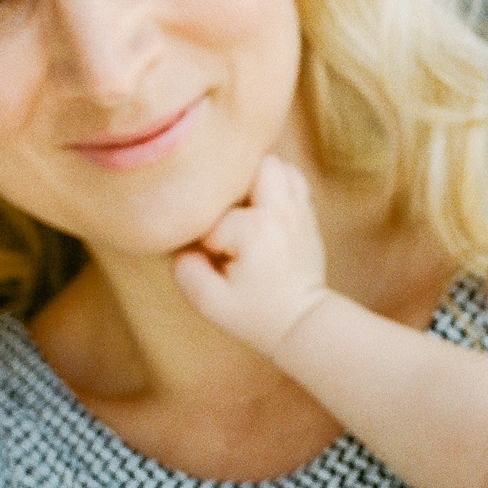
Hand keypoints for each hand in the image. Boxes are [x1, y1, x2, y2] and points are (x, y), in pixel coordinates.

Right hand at [173, 154, 330, 352]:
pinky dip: (276, 185)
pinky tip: (261, 208)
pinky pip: (292, 178)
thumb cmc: (256, 314)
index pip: (213, 215)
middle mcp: (281, 211)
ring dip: (255, 179)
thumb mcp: (211, 304)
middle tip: (225, 214)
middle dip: (231, 187)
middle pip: (251, 165)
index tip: (213, 261)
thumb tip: (180, 244)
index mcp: (256, 230)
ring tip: (243, 207)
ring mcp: (299, 209)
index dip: (203, 238)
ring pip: (275, 164)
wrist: (302, 322)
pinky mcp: (306, 213)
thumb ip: (186, 272)